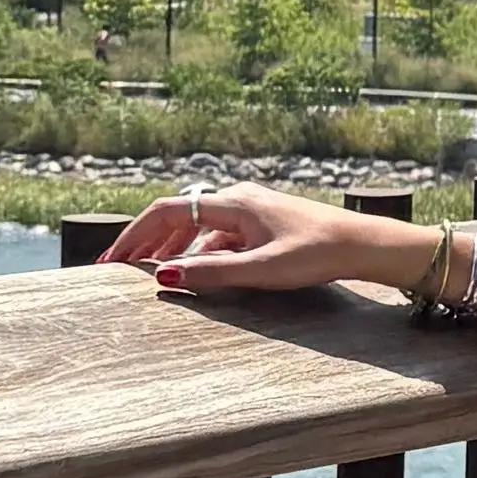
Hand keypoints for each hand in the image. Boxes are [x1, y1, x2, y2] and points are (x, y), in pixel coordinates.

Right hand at [100, 182, 433, 297]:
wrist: (364, 244)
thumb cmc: (317, 254)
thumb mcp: (261, 269)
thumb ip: (212, 273)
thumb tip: (162, 278)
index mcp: (233, 203)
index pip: (168, 211)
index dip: (136, 234)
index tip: (112, 259)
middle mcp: (238, 200)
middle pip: (178, 216)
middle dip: (146, 241)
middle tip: (116, 267)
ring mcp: (252, 211)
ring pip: (199, 227)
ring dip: (171, 247)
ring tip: (147, 272)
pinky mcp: (265, 225)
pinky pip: (220, 236)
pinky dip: (199, 252)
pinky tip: (193, 272)